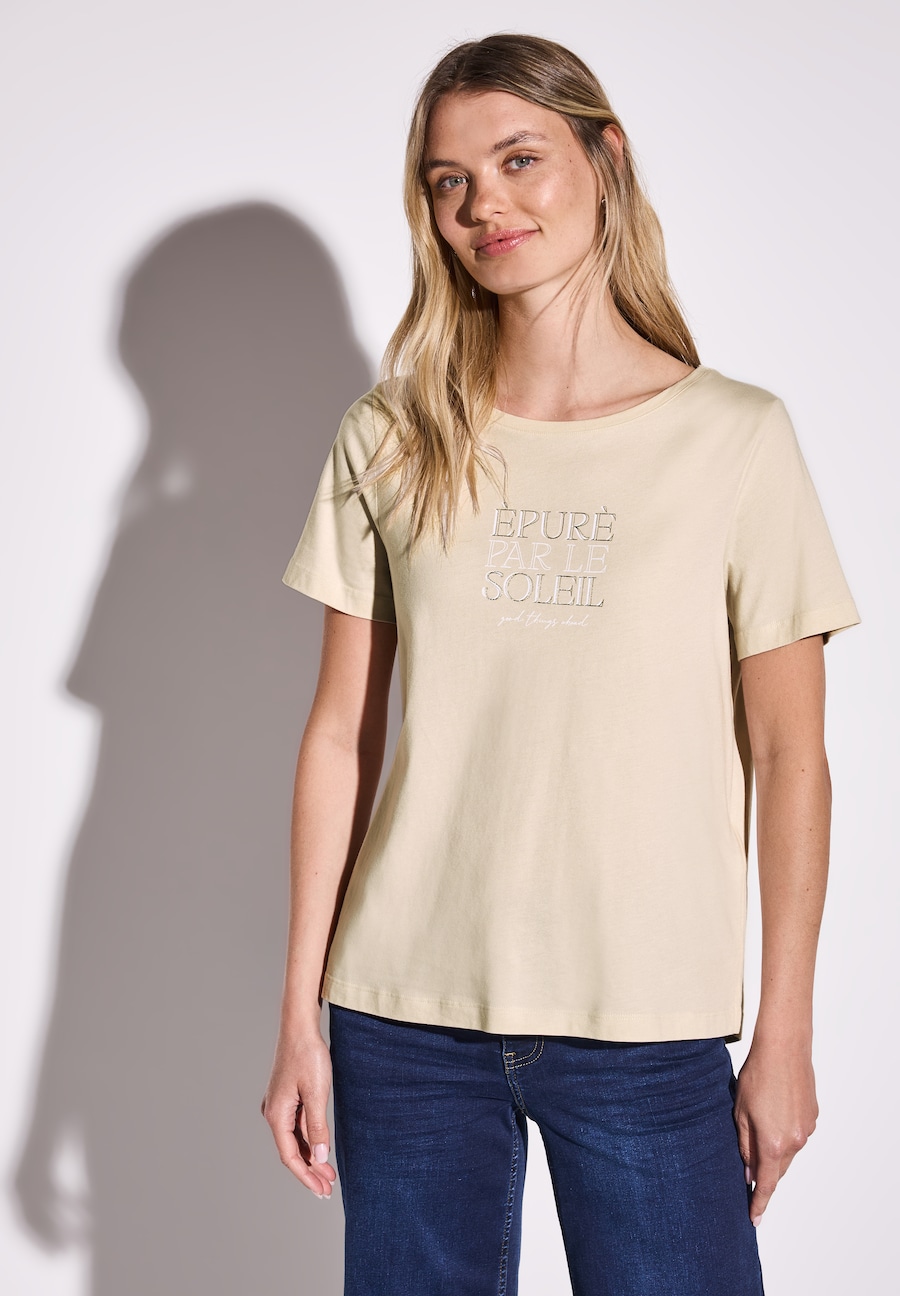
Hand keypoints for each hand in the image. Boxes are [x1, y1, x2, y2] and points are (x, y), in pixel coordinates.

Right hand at [261, 1028, 337, 1198]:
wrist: (299, 1028)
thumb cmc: (308, 1056)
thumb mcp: (317, 1093)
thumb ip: (317, 1127)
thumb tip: (320, 1158)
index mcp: (277, 1115)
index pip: (290, 1156)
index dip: (306, 1176)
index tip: (321, 1191)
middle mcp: (274, 1113)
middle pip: (292, 1150)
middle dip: (310, 1171)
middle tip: (328, 1190)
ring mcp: (279, 1105)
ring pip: (295, 1139)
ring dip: (312, 1156)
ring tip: (329, 1174)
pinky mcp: (287, 1097)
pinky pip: (297, 1126)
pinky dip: (310, 1139)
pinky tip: (321, 1147)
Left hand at [733, 1038, 817, 1225]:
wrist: (784, 1048)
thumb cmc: (757, 1075)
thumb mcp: (740, 1111)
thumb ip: (745, 1145)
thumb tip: (750, 1170)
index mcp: (773, 1143)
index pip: (767, 1183)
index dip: (759, 1202)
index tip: (754, 1218)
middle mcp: (795, 1141)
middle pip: (778, 1169)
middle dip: (764, 1172)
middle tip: (748, 1172)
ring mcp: (807, 1129)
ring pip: (788, 1152)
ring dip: (774, 1150)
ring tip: (758, 1126)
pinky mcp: (813, 1117)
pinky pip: (796, 1134)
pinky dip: (785, 1134)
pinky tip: (774, 1113)